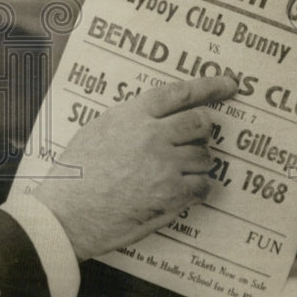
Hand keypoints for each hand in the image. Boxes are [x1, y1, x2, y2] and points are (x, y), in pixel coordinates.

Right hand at [32, 75, 236, 260]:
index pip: (179, 93)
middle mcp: (152, 135)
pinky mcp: (170, 194)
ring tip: (176, 172)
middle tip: (196, 139)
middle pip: (201, 122)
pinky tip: (182, 191)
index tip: (228, 85)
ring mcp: (164, 165)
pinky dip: (198, 189)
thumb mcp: (97, 129)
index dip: (209, 86)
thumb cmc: (75, 172)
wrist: (67, 211)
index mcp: (132, 115)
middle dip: (204, 130)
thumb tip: (156, 118)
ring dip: (197, 163)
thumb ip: (129, 119)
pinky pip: (203, 186)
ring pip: (205, 157)